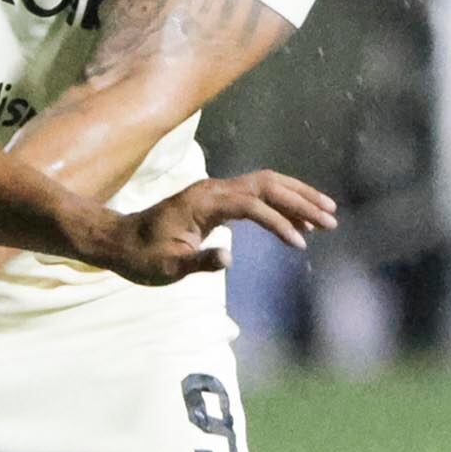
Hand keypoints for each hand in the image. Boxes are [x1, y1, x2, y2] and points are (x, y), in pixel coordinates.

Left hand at [98, 171, 337, 287]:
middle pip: (267, 183)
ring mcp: (216, 191)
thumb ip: (198, 262)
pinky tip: (299, 223)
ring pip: (266, 184)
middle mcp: (212, 189)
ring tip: (326, 216)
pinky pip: (257, 194)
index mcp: (203, 201)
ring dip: (297, 196)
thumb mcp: (166, 268)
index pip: (252, 204)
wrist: (119, 242)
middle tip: (331, 220)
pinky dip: (281, 204)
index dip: (279, 222)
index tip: (300, 244)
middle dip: (301, 200)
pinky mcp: (217, 199)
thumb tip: (228, 257)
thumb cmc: (141, 258)